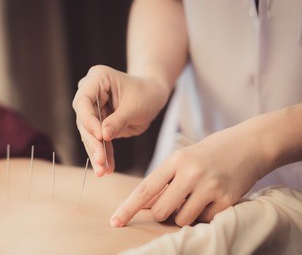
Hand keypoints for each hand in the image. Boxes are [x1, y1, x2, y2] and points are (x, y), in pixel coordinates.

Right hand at [72, 65, 168, 176]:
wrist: (153, 95)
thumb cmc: (146, 94)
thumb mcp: (135, 106)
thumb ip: (118, 120)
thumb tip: (102, 136)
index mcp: (97, 79)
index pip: (83, 101)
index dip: (89, 120)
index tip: (100, 136)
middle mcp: (90, 92)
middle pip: (84, 120)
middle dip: (93, 142)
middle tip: (100, 161)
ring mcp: (92, 109)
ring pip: (89, 134)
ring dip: (96, 153)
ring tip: (103, 171)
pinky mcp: (98, 123)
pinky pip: (98, 141)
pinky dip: (104, 154)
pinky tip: (107, 168)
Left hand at [110, 122, 269, 226]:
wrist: (250, 144)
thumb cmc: (210, 152)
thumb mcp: (184, 158)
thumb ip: (164, 180)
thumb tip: (145, 205)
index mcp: (175, 160)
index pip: (145, 189)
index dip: (128, 208)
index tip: (115, 221)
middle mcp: (190, 172)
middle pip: (161, 211)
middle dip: (163, 213)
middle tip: (175, 201)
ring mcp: (209, 186)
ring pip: (182, 219)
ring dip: (185, 215)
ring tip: (198, 196)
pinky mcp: (227, 200)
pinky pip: (205, 220)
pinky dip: (205, 215)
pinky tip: (214, 197)